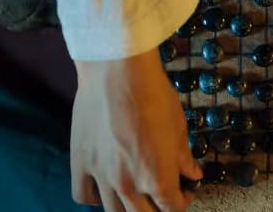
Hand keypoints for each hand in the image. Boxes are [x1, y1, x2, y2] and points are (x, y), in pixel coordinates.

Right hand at [70, 48, 201, 211]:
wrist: (117, 74)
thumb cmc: (154, 96)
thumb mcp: (178, 128)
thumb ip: (184, 158)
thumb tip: (193, 175)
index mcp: (157, 178)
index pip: (171, 209)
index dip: (183, 202)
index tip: (185, 191)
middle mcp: (128, 185)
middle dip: (158, 209)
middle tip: (163, 195)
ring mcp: (101, 176)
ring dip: (129, 208)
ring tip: (138, 196)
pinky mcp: (79, 163)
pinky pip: (83, 195)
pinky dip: (96, 198)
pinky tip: (106, 189)